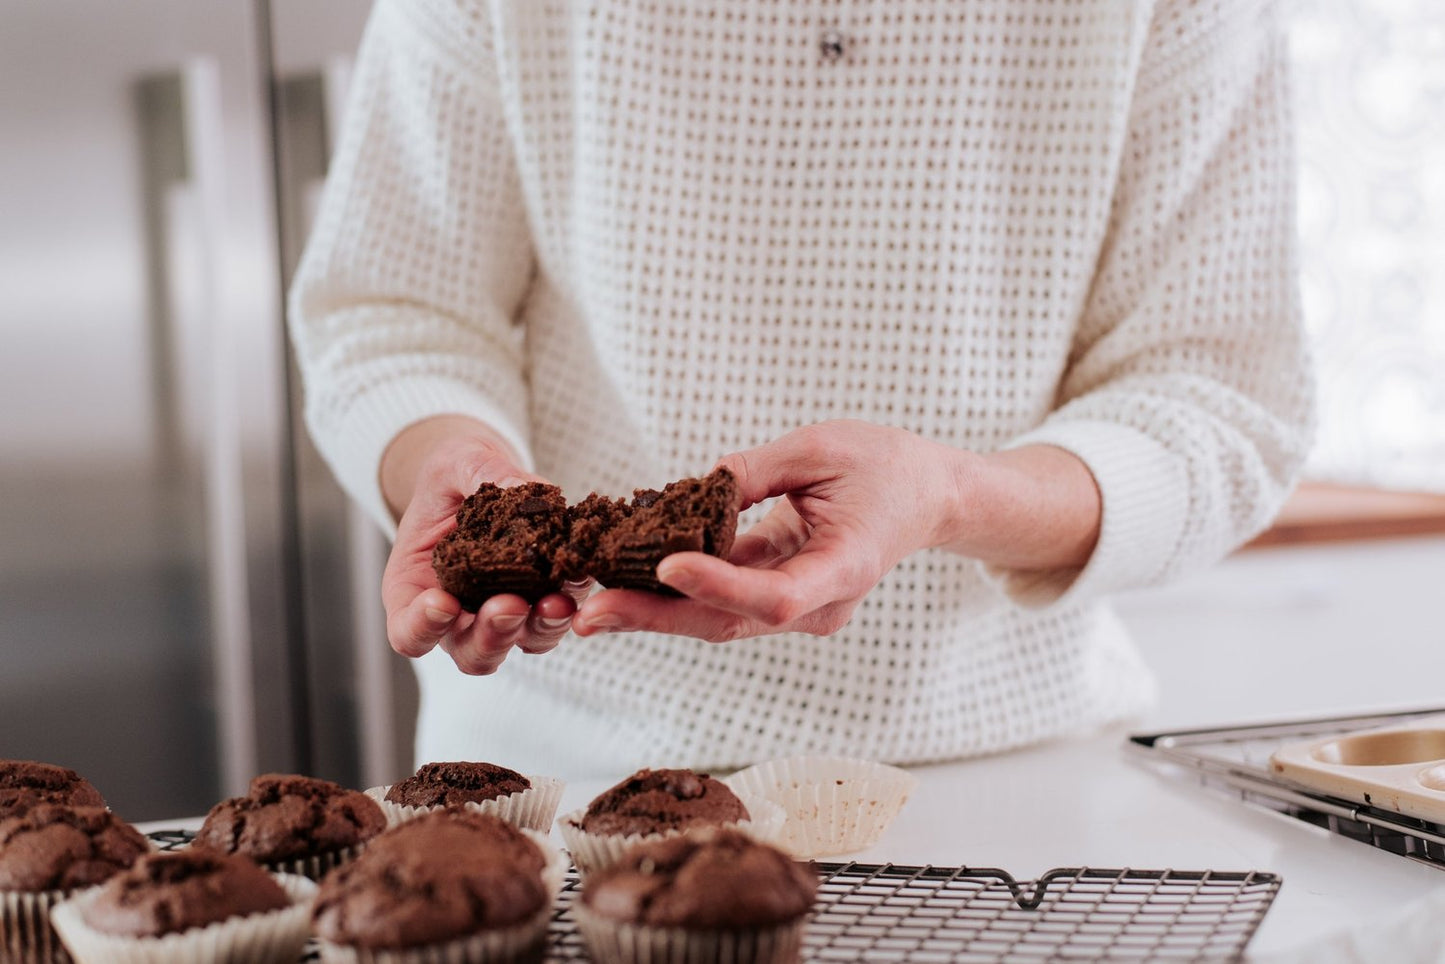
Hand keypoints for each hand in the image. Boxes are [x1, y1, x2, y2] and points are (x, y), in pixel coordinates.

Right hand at [380, 417, 587, 674]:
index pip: (408, 632)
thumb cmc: (454, 476)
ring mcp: (502, 614)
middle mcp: (458, 615)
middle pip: (470, 652)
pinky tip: (577, 576)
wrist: (483, 477)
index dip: (423, 628)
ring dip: (538, 628)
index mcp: (414, 591)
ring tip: (555, 601)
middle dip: (491, 635)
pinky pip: (555, 617)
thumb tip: (525, 491)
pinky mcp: (541, 600)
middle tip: (509, 606)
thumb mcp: (456, 464)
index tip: (442, 603)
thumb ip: (480, 475)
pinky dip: (568, 604)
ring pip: (519, 643)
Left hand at [572, 420, 965, 641]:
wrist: (926, 495)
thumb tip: (688, 490)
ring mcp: (798, 608)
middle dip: (656, 617)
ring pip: (717, 617)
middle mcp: (819, 604)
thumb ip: (753, 471)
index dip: (721, 585)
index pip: (777, 594)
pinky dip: (672, 590)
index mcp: (846, 568)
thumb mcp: (821, 448)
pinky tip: (622, 580)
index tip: (668, 564)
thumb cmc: (884, 466)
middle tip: (589, 613)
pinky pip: (720, 598)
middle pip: (730, 620)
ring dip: (652, 612)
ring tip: (588, 605)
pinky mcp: (776, 594)